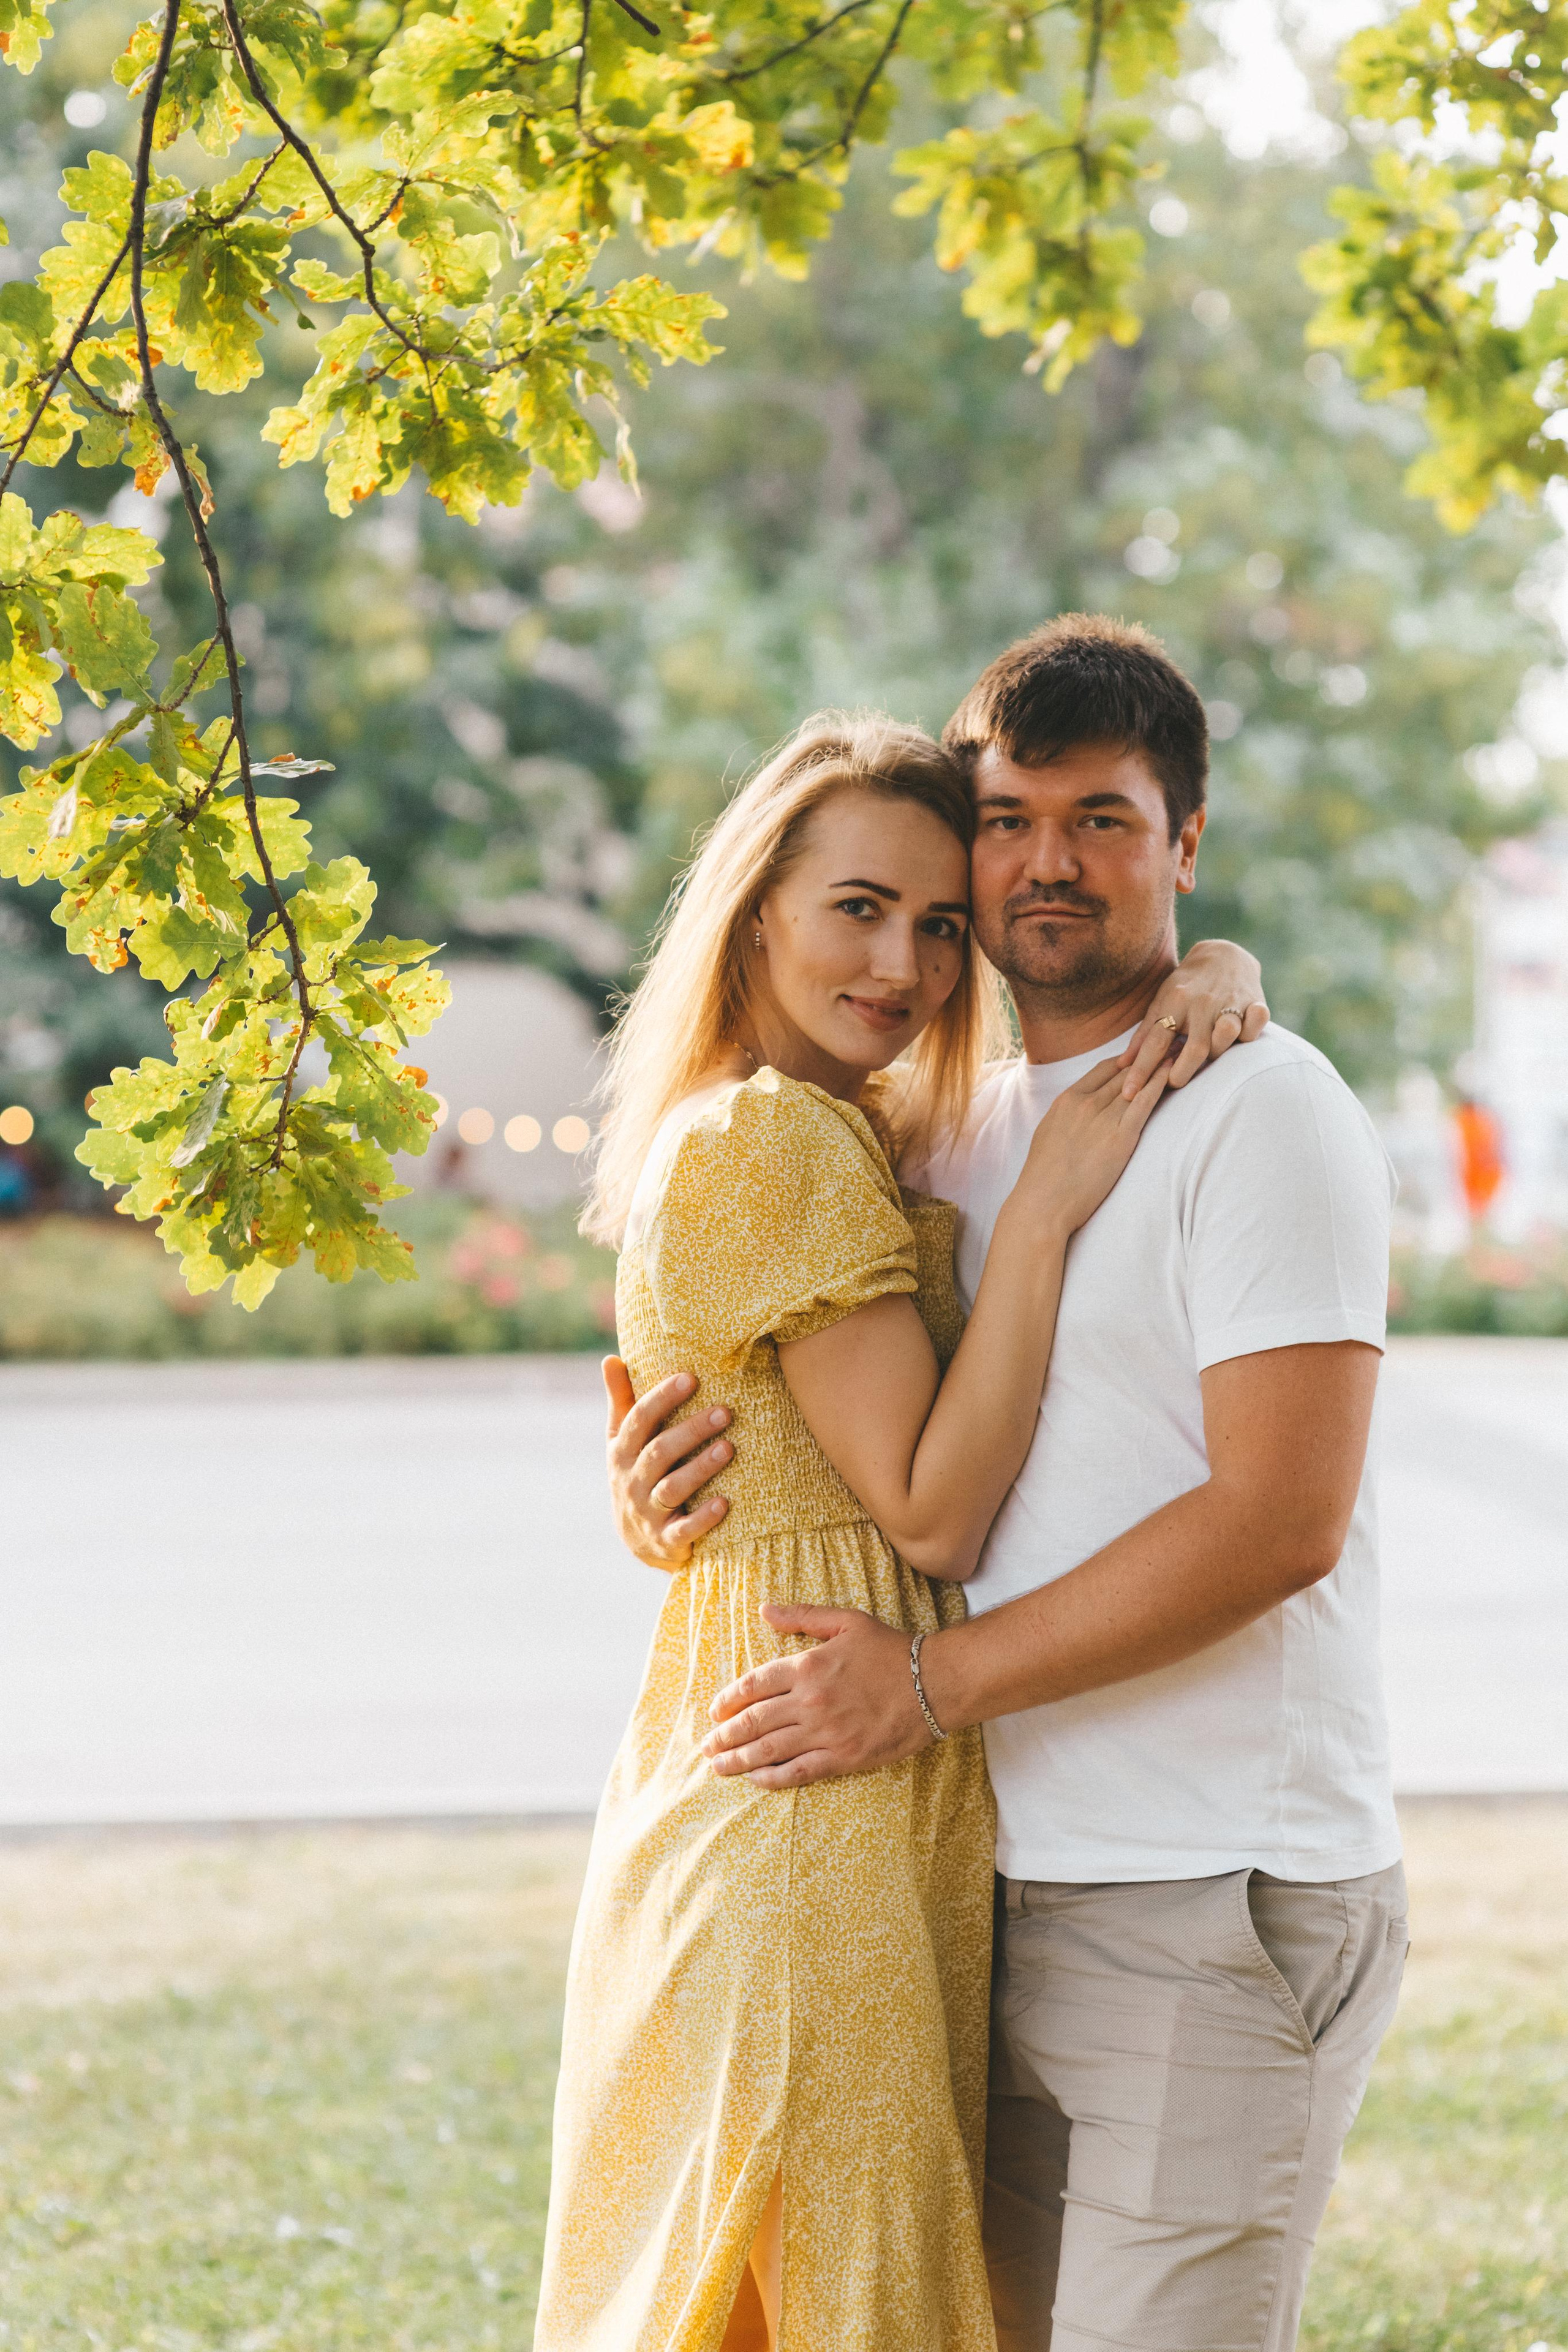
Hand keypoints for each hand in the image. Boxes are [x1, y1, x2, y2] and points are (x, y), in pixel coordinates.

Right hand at [603, 1357, 732, 1571]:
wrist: (637, 1540)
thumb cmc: (636, 1474)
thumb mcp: (622, 1441)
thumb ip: (622, 1401)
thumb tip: (610, 1358)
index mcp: (621, 1453)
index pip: (639, 1421)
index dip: (662, 1399)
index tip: (691, 1378)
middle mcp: (631, 1481)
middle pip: (659, 1452)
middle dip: (691, 1430)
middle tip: (725, 1412)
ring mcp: (647, 1512)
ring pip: (672, 1488)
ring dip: (700, 1468)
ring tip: (729, 1448)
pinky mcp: (666, 1540)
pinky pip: (684, 1529)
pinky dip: (703, 1518)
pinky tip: (724, 1503)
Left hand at [702, 1603, 932, 1785]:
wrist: (934, 1683)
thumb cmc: (890, 1650)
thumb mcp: (846, 1621)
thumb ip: (801, 1616)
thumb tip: (764, 1610)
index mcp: (807, 1666)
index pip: (753, 1685)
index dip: (728, 1700)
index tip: (714, 1710)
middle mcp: (810, 1700)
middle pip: (754, 1721)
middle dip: (725, 1735)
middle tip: (707, 1746)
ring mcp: (826, 1732)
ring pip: (770, 1750)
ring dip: (739, 1760)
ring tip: (719, 1767)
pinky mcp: (844, 1757)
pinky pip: (799, 1771)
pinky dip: (773, 1778)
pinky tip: (756, 1780)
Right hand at [1016, 1053, 1169, 1233]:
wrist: (1043, 1204)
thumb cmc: (1044, 1178)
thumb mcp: (1049, 1135)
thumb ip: (1067, 1117)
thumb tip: (1078, 1114)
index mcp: (1065, 1100)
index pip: (1103, 1068)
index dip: (1127, 1059)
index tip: (1145, 1054)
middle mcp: (1084, 1103)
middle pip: (1124, 1070)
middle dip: (1149, 1054)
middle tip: (1172, 1040)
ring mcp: (1102, 1118)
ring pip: (1137, 1082)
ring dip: (1160, 1063)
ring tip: (1180, 1049)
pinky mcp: (1120, 1138)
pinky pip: (1145, 1103)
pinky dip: (1160, 1084)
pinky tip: (1174, 1073)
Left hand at [1119, 942, 1268, 1093]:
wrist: (1223, 954)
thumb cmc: (1186, 987)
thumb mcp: (1161, 1002)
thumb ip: (1144, 1034)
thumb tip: (1121, 1065)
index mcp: (1175, 1000)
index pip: (1156, 1041)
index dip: (1141, 1070)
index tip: (1130, 1094)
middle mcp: (1203, 1001)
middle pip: (1196, 1047)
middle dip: (1183, 1073)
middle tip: (1174, 1084)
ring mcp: (1230, 1000)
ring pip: (1227, 1035)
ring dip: (1218, 1052)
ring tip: (1209, 1056)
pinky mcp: (1256, 1001)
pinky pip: (1256, 1022)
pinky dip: (1251, 1031)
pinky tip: (1242, 1034)